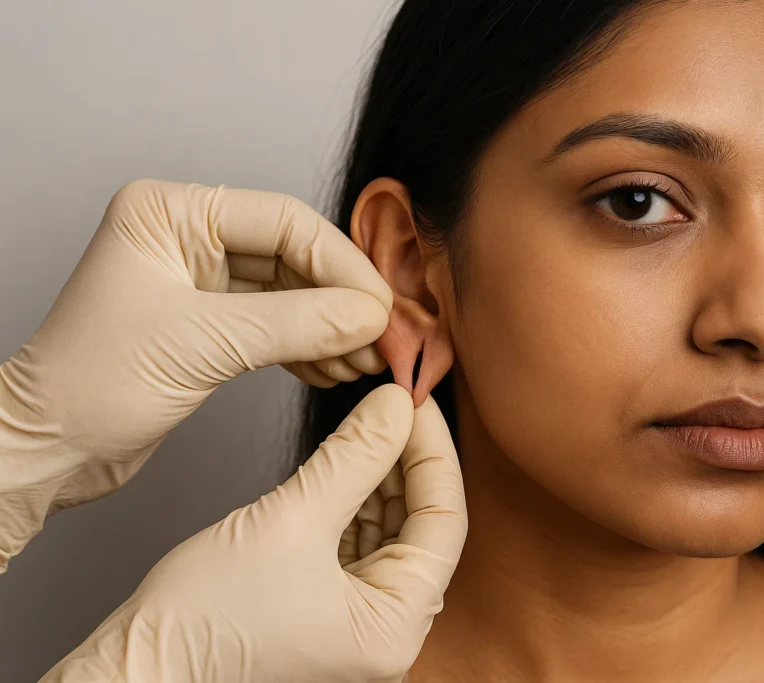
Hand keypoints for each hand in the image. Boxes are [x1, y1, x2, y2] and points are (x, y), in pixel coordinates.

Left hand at [0, 179, 392, 570]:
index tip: (381, 308)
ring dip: (333, 328)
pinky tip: (335, 371)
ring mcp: (198, 280)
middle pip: (294, 256)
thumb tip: (371, 315)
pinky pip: (278, 324)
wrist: (47, 450)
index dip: (342, 265)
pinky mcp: (208, 323)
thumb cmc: (90, 386)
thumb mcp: (205, 345)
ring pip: (292, 293)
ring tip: (367, 362)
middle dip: (342, 301)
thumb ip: (298, 324)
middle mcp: (185, 236)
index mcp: (170, 213)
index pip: (284, 222)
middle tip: (387, 338)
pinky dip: (310, 347)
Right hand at [40, 385, 467, 682]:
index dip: (434, 452)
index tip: (415, 402)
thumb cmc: (203, 619)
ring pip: (390, 532)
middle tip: (396, 406)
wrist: (135, 668)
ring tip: (373, 425)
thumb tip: (396, 406)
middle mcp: (386, 631)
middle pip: (421, 526)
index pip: (445, 521)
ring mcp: (356, 623)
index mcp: (394, 627)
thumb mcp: (292, 520)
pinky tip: (349, 464)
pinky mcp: (326, 609)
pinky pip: (359, 546)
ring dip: (382, 478)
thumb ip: (353, 457)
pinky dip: (356, 502)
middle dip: (408, 461)